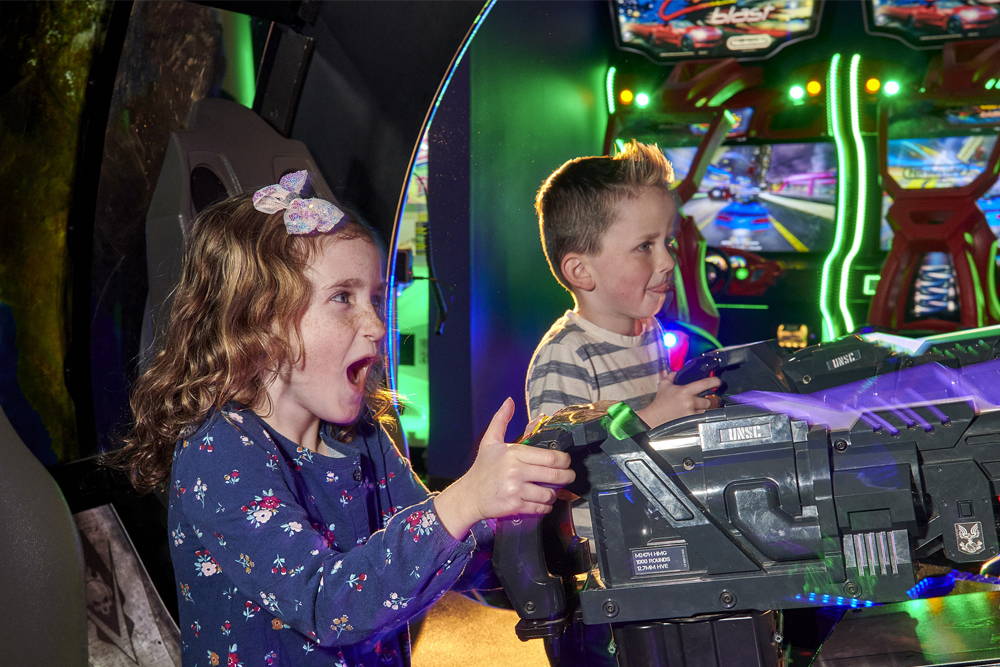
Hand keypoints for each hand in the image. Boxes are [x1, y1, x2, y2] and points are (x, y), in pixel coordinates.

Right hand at [434, 398, 574, 537]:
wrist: (469, 495)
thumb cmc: (483, 468)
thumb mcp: (490, 441)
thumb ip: (501, 420)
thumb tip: (509, 401)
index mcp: (513, 453)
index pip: (551, 457)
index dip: (565, 460)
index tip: (566, 461)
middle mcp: (515, 472)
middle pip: (555, 475)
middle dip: (568, 477)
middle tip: (569, 476)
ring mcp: (515, 490)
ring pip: (549, 494)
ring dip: (555, 493)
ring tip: (553, 489)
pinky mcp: (515, 507)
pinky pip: (540, 508)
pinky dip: (546, 506)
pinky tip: (543, 501)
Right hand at [635, 370, 720, 427]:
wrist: (654, 418)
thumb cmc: (660, 402)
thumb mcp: (664, 385)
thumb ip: (672, 376)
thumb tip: (677, 372)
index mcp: (685, 391)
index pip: (705, 383)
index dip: (715, 381)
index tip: (718, 381)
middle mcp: (690, 402)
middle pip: (709, 400)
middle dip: (707, 400)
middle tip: (702, 400)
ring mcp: (691, 413)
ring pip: (706, 411)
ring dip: (703, 409)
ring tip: (696, 408)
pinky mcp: (691, 422)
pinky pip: (701, 418)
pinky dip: (699, 416)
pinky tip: (693, 415)